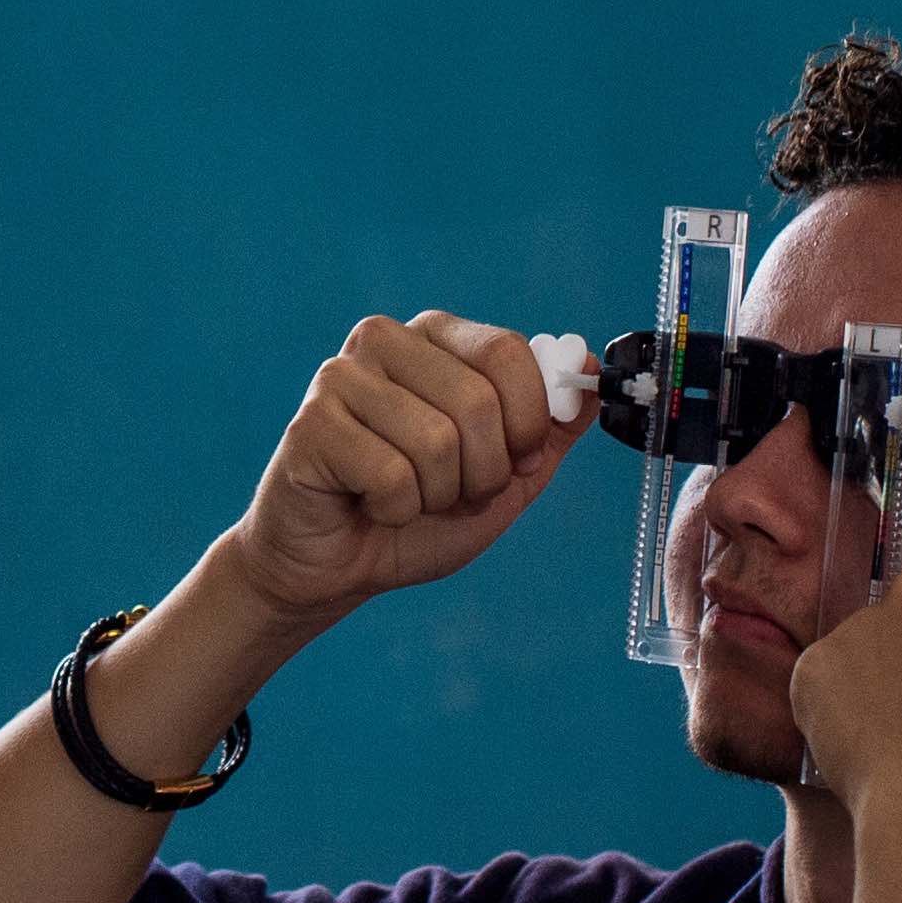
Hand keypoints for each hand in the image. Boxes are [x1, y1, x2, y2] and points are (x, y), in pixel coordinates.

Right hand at [224, 311, 587, 624]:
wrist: (335, 565)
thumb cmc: (417, 514)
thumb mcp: (506, 474)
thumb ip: (550, 425)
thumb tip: (589, 362)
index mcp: (435, 338)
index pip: (507, 353)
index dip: (529, 422)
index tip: (517, 460)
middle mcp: (383, 341)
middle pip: (478, 402)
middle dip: (484, 472)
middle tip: (454, 493)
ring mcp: (340, 378)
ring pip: (437, 441)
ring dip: (438, 496)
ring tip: (409, 500)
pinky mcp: (311, 425)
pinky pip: (391, 475)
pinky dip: (396, 511)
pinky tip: (371, 507)